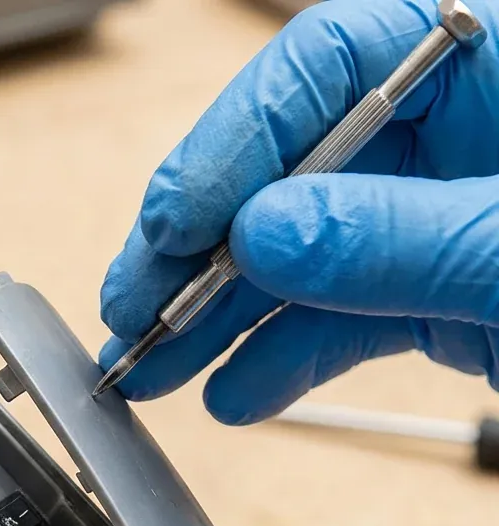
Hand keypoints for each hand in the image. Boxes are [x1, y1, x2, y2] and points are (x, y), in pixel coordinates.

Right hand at [99, 0, 498, 420]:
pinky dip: (281, 360)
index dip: (229, 142)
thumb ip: (395, 236)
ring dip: (214, 319)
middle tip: (131, 308)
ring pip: (296, 259)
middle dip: (196, 248)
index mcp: (488, 68)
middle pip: (286, 170)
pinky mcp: (430, 297)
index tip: (171, 225)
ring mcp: (431, 221)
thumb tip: (262, 235)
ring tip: (153, 367)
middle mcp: (448, 136)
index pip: (323, 66)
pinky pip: (338, 322)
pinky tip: (234, 390)